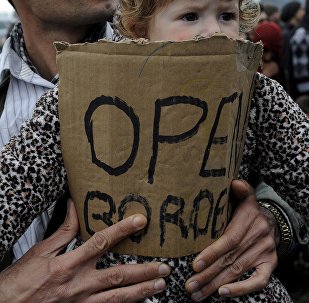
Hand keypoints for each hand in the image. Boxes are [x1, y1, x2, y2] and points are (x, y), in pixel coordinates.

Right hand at [0, 199, 169, 302]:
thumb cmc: (20, 281)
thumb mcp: (40, 251)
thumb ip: (63, 229)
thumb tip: (74, 206)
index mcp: (69, 264)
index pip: (102, 242)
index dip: (122, 230)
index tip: (140, 221)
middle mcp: (79, 284)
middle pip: (117, 275)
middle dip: (144, 270)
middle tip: (164, 266)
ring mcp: (82, 302)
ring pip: (117, 298)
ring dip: (141, 291)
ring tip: (160, 285)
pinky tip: (138, 301)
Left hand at [185, 180, 277, 300]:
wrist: (272, 221)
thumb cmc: (248, 210)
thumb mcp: (246, 196)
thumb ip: (241, 189)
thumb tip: (234, 183)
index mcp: (248, 221)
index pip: (228, 240)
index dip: (212, 253)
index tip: (195, 265)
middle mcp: (257, 238)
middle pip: (229, 260)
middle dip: (208, 274)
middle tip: (189, 285)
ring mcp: (264, 253)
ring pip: (238, 272)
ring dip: (216, 284)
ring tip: (197, 294)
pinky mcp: (270, 265)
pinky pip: (258, 281)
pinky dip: (242, 289)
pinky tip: (223, 293)